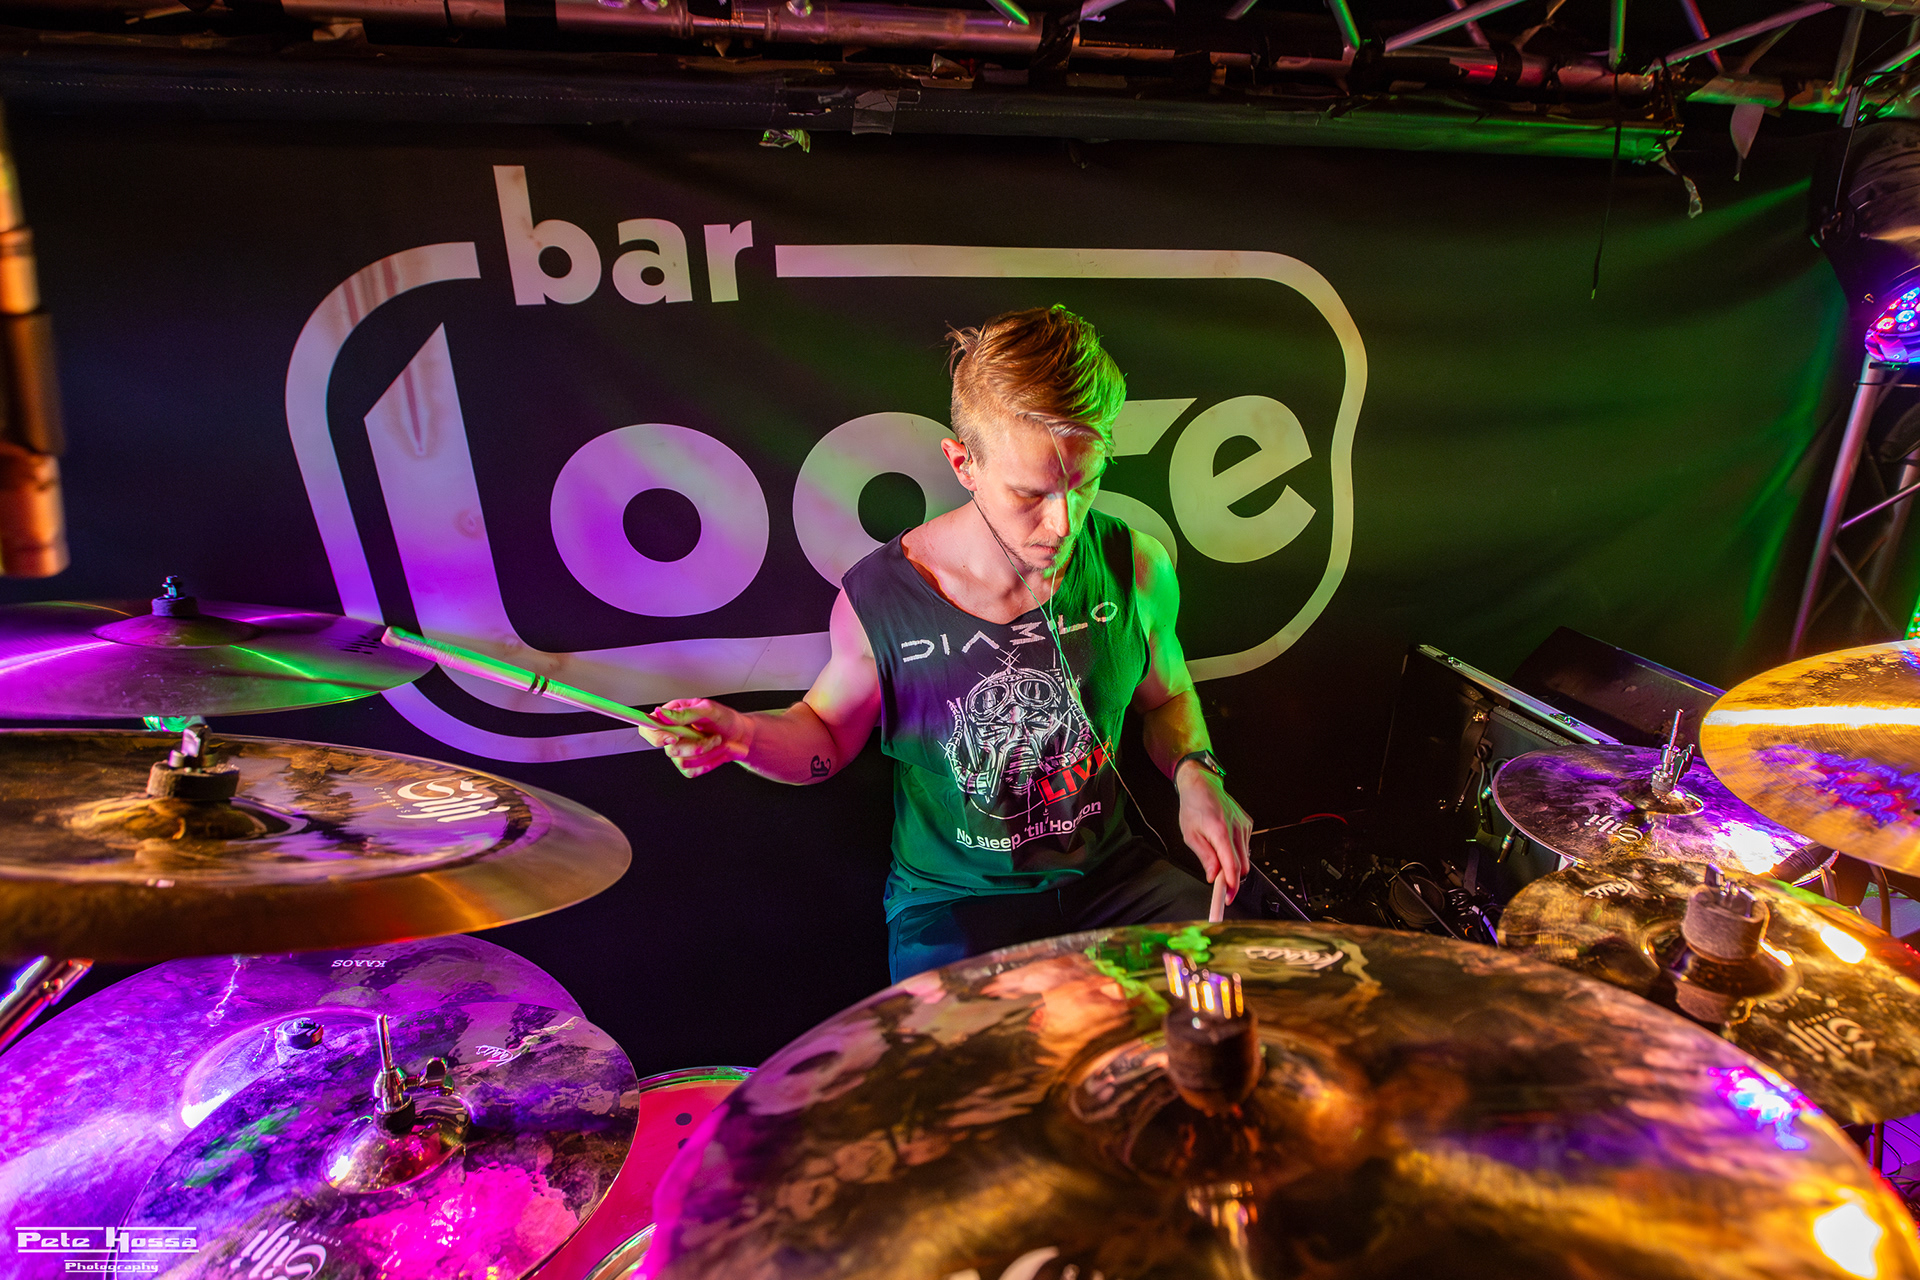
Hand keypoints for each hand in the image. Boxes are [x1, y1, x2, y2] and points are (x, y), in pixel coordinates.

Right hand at [639, 698, 751, 777]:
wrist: (741, 736)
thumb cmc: (725, 719)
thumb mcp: (708, 710)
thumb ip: (684, 713)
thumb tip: (660, 713)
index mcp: (672, 717)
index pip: (648, 727)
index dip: (655, 735)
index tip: (672, 737)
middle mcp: (672, 735)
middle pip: (670, 749)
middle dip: (697, 745)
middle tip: (714, 737)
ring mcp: (679, 752)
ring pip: (683, 762)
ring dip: (709, 753)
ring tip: (720, 742)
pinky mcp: (688, 766)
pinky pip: (692, 771)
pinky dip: (711, 762)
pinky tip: (718, 753)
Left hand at [1176, 763, 1252, 901]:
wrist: (1202, 784)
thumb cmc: (1193, 807)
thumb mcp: (1190, 835)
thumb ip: (1204, 857)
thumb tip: (1213, 876)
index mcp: (1220, 832)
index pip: (1232, 866)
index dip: (1231, 886)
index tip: (1227, 897)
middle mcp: (1236, 828)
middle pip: (1242, 866)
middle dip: (1232, 878)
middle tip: (1219, 883)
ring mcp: (1244, 825)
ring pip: (1245, 857)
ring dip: (1233, 864)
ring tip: (1216, 855)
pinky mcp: (1248, 823)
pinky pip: (1245, 846)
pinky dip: (1236, 851)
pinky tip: (1223, 842)